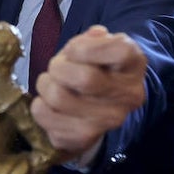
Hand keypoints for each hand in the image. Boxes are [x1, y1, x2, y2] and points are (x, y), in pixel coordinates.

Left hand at [32, 26, 146, 154]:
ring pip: (59, 97)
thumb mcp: (100, 46)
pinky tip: (49, 104)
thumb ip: (93, 38)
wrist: (101, 109)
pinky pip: (44, 115)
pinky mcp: (83, 138)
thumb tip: (93, 36)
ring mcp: (107, 121)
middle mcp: (128, 96)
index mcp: (134, 65)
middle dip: (59, 67)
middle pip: (85, 78)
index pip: (120, 50)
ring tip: (51, 84)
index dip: (86, 46)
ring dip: (45, 85)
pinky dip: (39, 105)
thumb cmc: (97, 68)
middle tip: (56, 67)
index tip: (73, 50)